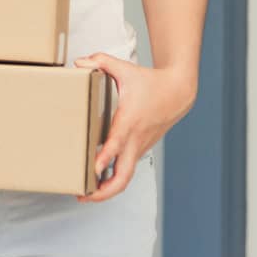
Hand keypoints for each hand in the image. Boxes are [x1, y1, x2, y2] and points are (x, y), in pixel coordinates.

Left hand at [75, 53, 196, 202]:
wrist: (178, 92)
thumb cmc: (150, 81)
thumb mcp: (124, 67)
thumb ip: (100, 61)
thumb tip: (78, 62)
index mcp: (129, 120)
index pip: (116, 143)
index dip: (105, 156)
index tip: (94, 168)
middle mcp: (135, 138)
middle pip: (123, 175)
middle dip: (104, 190)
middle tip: (82, 195)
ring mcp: (139, 146)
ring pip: (126, 175)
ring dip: (108, 189)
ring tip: (86, 193)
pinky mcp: (141, 148)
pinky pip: (128, 168)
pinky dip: (115, 178)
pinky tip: (99, 180)